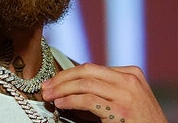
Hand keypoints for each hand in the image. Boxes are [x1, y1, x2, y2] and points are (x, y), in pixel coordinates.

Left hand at [42, 63, 167, 122]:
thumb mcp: (127, 100)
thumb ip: (106, 91)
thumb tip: (71, 90)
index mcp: (131, 74)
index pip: (93, 68)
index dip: (69, 73)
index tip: (53, 81)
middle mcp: (130, 80)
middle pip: (87, 70)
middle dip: (62, 78)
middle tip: (46, 86)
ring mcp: (127, 94)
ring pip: (85, 83)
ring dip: (62, 89)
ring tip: (49, 96)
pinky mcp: (121, 110)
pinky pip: (89, 100)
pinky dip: (71, 101)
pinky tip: (61, 104)